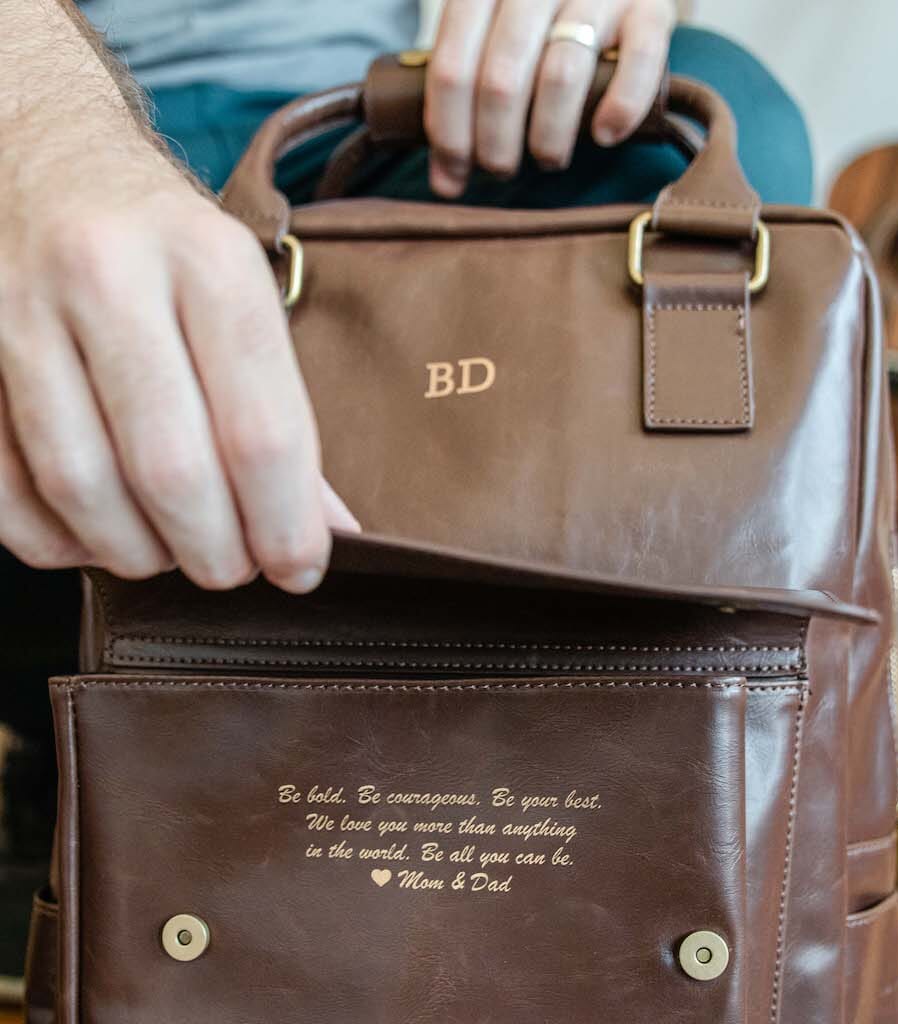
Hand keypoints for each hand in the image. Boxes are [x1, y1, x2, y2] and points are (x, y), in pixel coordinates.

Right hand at [0, 141, 358, 592]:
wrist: (39, 151)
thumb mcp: (241, 297)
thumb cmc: (163, 241)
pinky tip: (96, 537)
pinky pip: (4, 489)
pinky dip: (57, 539)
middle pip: (173, 471)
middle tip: (236, 570)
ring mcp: (18, 310)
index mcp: (209, 263)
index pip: (261, 431)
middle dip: (216, 552)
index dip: (286, 524)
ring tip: (172, 555)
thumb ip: (281, 413)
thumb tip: (325, 528)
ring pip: (83, 486)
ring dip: (137, 552)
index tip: (301, 569)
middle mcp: (110, 277)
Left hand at [425, 0, 675, 195]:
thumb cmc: (537, 20)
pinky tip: (604, 135)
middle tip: (501, 169)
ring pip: (561, 77)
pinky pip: (638, 60)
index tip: (454, 176)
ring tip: (547, 158)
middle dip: (495, 145)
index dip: (449, 134)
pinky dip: (619, 108)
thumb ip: (466, 92)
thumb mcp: (489, 33)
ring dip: (548, 138)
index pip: (452, 69)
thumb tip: (445, 182)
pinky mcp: (649, 8)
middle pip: (501, 81)